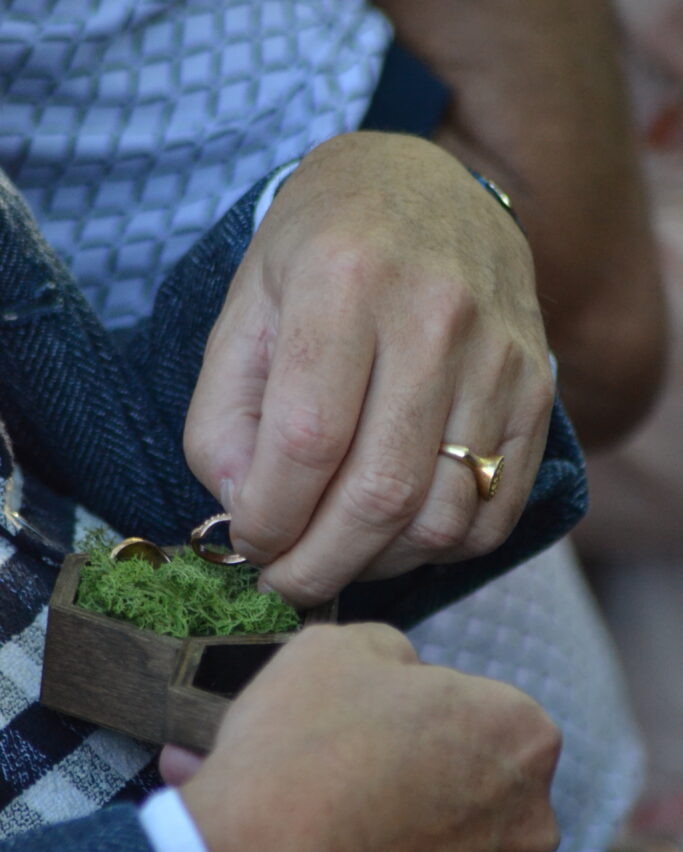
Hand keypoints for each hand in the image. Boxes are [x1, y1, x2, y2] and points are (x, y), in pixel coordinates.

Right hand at [180, 623, 559, 851]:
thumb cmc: (300, 752)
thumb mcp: (334, 649)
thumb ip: (389, 650)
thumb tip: (402, 676)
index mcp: (520, 732)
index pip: (474, 702)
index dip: (413, 704)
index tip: (364, 719)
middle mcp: (527, 819)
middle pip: (467, 773)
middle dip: (415, 767)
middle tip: (343, 767)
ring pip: (442, 840)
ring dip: (397, 828)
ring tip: (322, 824)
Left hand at [184, 132, 552, 605]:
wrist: (424, 189)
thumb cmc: (319, 254)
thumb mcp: (244, 312)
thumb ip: (222, 419)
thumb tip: (247, 517)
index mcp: (345, 279)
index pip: (306, 440)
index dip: (269, 518)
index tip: (250, 544)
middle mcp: (435, 314)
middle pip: (380, 492)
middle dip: (318, 565)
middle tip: (285, 582)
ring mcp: (499, 356)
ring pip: (442, 516)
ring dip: (377, 564)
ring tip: (338, 554)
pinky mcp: (537, 389)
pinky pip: (496, 511)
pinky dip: (440, 550)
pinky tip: (396, 536)